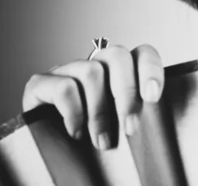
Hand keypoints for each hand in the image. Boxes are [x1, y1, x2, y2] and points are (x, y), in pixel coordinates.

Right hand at [22, 44, 163, 149]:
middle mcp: (94, 63)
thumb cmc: (92, 135)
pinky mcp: (41, 84)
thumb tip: (153, 121)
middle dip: (127, 93)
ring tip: (101, 139)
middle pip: (118, 55)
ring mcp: (67, 70)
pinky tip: (76, 132)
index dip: (151, 70)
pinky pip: (64, 87)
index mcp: (120, 70)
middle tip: (130, 127)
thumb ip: (136, 112)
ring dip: (99, 110)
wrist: (47, 147)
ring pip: (92, 71)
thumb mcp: (120, 123)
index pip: (143, 53)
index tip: (152, 98)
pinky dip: (74, 113)